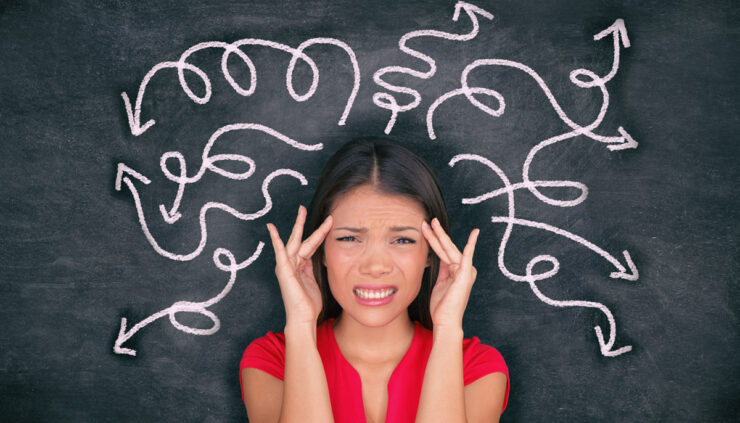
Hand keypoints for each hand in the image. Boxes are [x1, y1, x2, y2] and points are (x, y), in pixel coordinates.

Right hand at [266, 205, 332, 326]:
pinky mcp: (284, 271)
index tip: (326, 223)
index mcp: (300, 266)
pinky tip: (271, 229)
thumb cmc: (308, 303)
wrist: (303, 318)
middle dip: (303, 223)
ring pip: (295, 241)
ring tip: (301, 210)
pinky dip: (275, 240)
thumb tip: (317, 256)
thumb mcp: (314, 281)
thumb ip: (312, 267)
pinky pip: (280, 252)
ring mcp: (286, 266)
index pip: (310, 245)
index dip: (318, 233)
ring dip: (299, 225)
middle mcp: (292, 264)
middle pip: (300, 239)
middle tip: (303, 207)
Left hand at [421, 218, 479, 329]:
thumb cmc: (442, 306)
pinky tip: (474, 233)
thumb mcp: (440, 283)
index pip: (442, 251)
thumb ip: (442, 270)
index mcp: (455, 270)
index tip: (426, 229)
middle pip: (446, 247)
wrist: (446, 321)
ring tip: (432, 223)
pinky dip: (471, 245)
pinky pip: (467, 256)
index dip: (433, 239)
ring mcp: (464, 271)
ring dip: (440, 235)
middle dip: (436, 233)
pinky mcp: (466, 274)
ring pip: (450, 249)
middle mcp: (462, 269)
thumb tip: (440, 258)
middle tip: (427, 220)